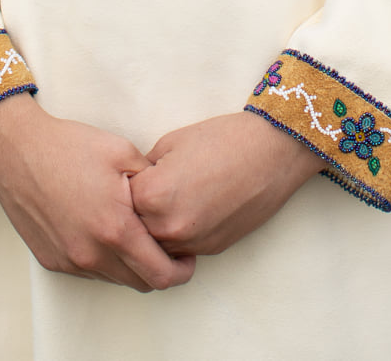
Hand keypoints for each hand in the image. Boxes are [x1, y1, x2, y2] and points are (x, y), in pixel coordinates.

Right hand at [0, 94, 194, 292]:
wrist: (17, 150)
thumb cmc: (70, 147)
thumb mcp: (122, 152)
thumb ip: (153, 182)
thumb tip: (173, 199)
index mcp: (115, 229)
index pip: (161, 274)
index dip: (182, 269)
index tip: (188, 254)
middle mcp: (92, 254)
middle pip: (142, 283)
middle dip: (161, 269)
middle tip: (166, 245)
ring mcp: (71, 261)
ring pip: (116, 279)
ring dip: (131, 265)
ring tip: (133, 233)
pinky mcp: (53, 261)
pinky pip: (90, 271)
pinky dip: (104, 259)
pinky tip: (102, 229)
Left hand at [129, 112, 324, 256]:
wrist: (270, 152)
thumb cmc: (222, 139)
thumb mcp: (170, 143)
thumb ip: (145, 171)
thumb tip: (131, 187)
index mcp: (152, 196)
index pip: (119, 200)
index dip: (125, 185)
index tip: (132, 174)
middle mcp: (168, 227)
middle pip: (134, 228)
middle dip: (136, 210)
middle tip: (150, 187)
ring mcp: (191, 243)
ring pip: (156, 245)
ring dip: (156, 227)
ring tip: (172, 197)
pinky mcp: (211, 250)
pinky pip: (181, 249)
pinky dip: (179, 234)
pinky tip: (190, 207)